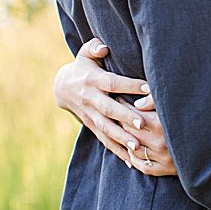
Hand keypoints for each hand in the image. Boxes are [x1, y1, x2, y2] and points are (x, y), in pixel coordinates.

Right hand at [53, 39, 156, 161]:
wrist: (61, 87)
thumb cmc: (84, 67)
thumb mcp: (85, 54)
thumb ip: (94, 48)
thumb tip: (103, 47)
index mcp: (93, 80)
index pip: (114, 83)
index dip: (130, 85)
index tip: (149, 88)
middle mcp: (91, 99)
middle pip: (109, 109)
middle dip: (125, 117)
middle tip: (142, 124)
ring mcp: (90, 115)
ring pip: (106, 128)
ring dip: (121, 138)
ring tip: (137, 147)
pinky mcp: (91, 126)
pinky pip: (104, 140)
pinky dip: (117, 151)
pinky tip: (131, 162)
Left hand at [121, 94, 175, 176]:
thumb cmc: (195, 119)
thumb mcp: (179, 105)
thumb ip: (158, 99)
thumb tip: (138, 102)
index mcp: (163, 126)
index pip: (133, 115)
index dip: (123, 105)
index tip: (119, 99)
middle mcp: (160, 143)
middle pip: (128, 131)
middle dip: (119, 119)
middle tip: (116, 112)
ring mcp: (161, 158)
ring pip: (130, 148)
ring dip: (123, 138)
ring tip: (121, 128)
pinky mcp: (162, 170)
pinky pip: (138, 164)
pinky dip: (131, 156)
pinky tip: (131, 148)